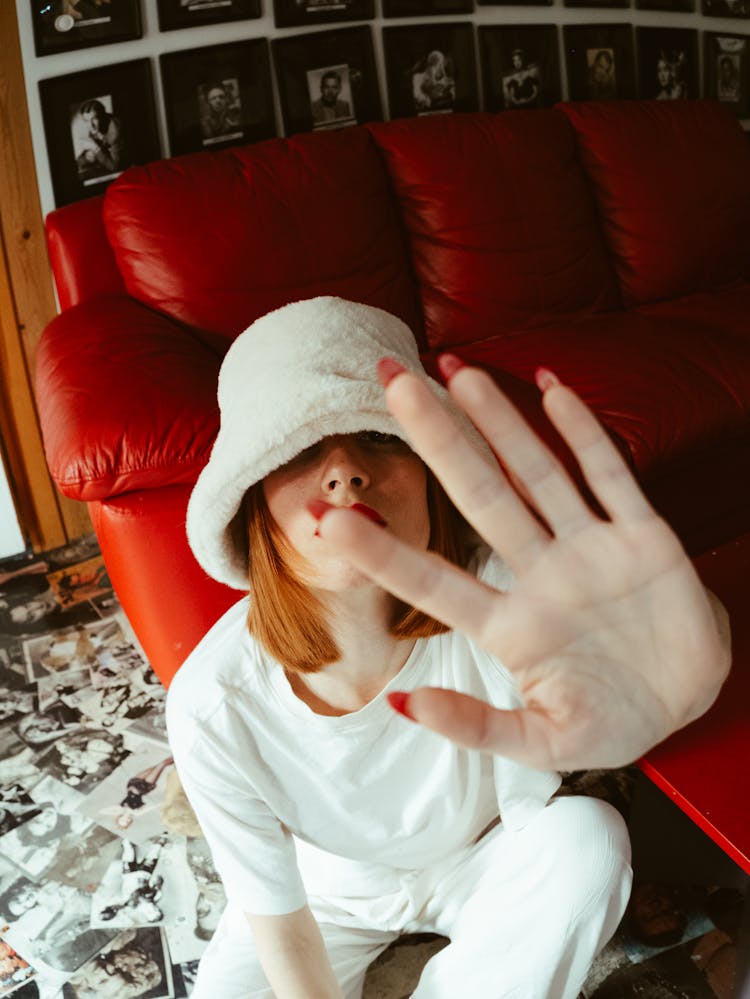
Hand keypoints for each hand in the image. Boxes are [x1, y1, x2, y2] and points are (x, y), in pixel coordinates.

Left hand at [313, 357, 730, 770]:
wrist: (686, 704)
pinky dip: (586, 434)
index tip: (328, 518)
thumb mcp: (545, 744)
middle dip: (438, 440)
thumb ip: (478, 727)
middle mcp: (543, 574)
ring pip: (538, 473)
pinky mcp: (645, 537)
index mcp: (511, 626)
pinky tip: (551, 390)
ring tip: (458, 371)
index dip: (384, 552)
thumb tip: (401, 703)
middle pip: (481, 496)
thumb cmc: (611, 724)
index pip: (435, 581)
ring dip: (500, 422)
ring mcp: (591, 549)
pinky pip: (613, 476)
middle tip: (393, 384)